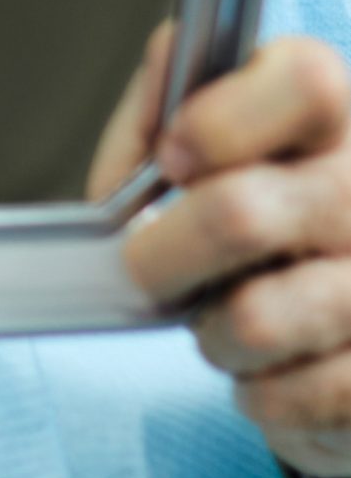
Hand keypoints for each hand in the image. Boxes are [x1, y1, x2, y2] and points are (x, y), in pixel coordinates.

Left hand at [123, 34, 350, 477]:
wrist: (329, 318)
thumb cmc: (250, 210)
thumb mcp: (197, 141)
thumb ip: (160, 114)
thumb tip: (151, 129)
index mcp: (335, 112)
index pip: (306, 82)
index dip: (218, 123)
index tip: (171, 160)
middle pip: (242, 215)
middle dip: (160, 257)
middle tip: (146, 269)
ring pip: (257, 320)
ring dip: (212, 334)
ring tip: (220, 320)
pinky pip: (291, 395)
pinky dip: (257, 392)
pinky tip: (270, 367)